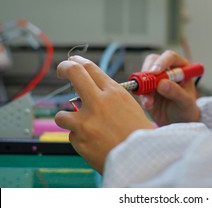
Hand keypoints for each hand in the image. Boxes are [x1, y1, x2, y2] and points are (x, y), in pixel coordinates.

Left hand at [55, 56, 154, 173]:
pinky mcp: (79, 139)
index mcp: (115, 93)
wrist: (141, 159)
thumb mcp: (131, 107)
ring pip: (62, 114)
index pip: (90, 68)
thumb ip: (111, 98)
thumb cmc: (139, 135)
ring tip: (82, 126)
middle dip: (63, 68)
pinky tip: (93, 142)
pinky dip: (79, 138)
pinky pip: (72, 135)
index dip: (77, 62)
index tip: (72, 62)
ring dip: (68, 118)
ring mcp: (86, 121)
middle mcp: (99, 103)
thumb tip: (93, 92)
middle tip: (61, 70)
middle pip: (73, 73)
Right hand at [140, 50, 200, 125]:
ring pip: (144, 74)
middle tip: (147, 84)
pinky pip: (140, 89)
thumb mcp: (186, 102)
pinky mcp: (147, 89)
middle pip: (153, 61)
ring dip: (144, 87)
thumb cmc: (187, 109)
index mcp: (181, 67)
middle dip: (148, 72)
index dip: (162, 62)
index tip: (156, 72)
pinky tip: (149, 105)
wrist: (179, 122)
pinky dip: (142, 96)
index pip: (171, 57)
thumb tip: (162, 83)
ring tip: (150, 102)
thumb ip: (176, 92)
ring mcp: (156, 79)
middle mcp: (167, 70)